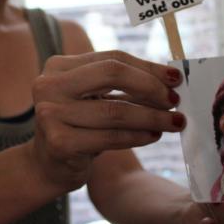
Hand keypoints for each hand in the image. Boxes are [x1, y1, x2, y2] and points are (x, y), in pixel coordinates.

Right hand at [29, 50, 183, 191]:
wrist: (48, 164)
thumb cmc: (79, 126)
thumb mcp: (93, 97)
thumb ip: (122, 84)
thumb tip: (169, 79)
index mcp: (58, 67)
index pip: (112, 58)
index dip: (147, 67)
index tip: (175, 78)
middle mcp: (49, 85)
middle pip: (112, 74)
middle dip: (150, 86)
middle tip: (175, 100)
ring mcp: (50, 114)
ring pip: (116, 110)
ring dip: (152, 116)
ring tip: (174, 121)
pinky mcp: (60, 143)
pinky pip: (110, 137)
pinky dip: (138, 136)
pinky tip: (154, 135)